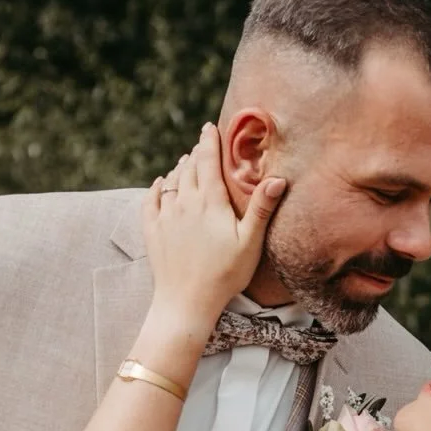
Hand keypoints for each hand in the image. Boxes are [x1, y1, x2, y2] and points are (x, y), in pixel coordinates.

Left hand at [141, 123, 286, 325]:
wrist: (186, 302)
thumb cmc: (224, 275)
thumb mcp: (250, 243)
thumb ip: (261, 209)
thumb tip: (278, 179)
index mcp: (209, 201)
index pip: (207, 160)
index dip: (209, 141)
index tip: (210, 127)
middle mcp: (184, 202)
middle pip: (188, 167)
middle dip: (196, 153)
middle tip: (202, 145)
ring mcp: (165, 216)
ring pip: (171, 181)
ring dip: (180, 168)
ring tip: (186, 161)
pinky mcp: (152, 231)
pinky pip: (151, 200)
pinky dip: (157, 187)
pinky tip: (160, 184)